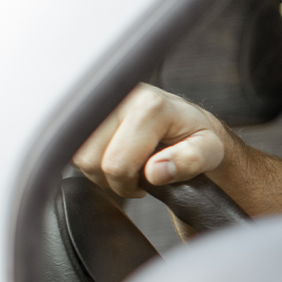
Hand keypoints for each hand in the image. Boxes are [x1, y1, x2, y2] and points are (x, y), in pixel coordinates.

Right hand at [73, 83, 226, 197]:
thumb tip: (156, 171)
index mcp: (150, 106)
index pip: (117, 164)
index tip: (150, 180)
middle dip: (112, 179)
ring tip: (127, 163)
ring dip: (100, 169)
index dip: (129, 184)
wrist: (184, 119)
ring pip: (77, 154)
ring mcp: (99, 98)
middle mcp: (120, 96)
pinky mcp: (86, 105)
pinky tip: (114, 153)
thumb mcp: (209, 151)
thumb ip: (190, 161)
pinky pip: (72, 146)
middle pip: (90, 160)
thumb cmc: (195, 136)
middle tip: (137, 175)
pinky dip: (92, 158)